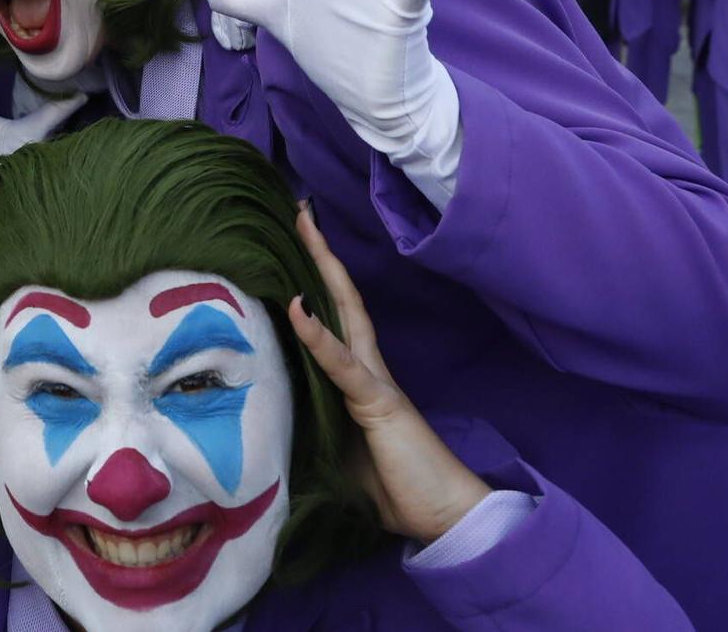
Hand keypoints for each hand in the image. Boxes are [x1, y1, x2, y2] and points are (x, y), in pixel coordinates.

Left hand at [287, 203, 489, 544]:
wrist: (445, 515)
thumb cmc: (396, 488)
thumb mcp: (341, 453)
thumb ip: (318, 427)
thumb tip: (282, 420)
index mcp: (362, 380)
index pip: (335, 319)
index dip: (317, 282)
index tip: (299, 246)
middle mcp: (370, 369)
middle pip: (342, 300)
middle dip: (321, 256)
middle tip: (300, 212)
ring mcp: (375, 381)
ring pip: (345, 315)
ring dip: (322, 273)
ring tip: (303, 230)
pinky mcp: (377, 403)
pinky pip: (343, 365)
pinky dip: (319, 337)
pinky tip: (298, 309)